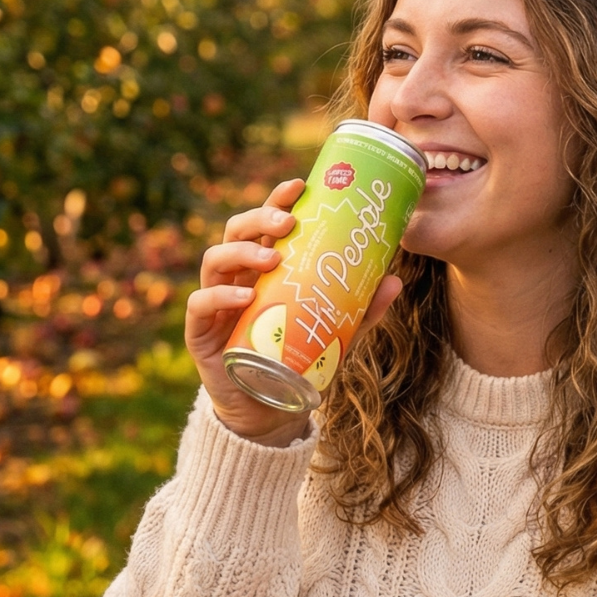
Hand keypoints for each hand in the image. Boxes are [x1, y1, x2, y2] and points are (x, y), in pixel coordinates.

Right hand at [185, 177, 402, 446]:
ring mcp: (215, 301)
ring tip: (271, 259)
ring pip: (215, 260)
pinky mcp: (200, 331)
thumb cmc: (297, 361)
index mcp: (264, 269)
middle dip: (259, 219)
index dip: (277, 200)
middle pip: (236, 231)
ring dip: (242, 253)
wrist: (268, 410)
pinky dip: (220, 297)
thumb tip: (395, 280)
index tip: (299, 185)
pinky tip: (243, 298)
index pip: (265, 224)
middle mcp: (237, 277)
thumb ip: (361, 310)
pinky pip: (201, 304)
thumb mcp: (335, 334)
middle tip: (288, 223)